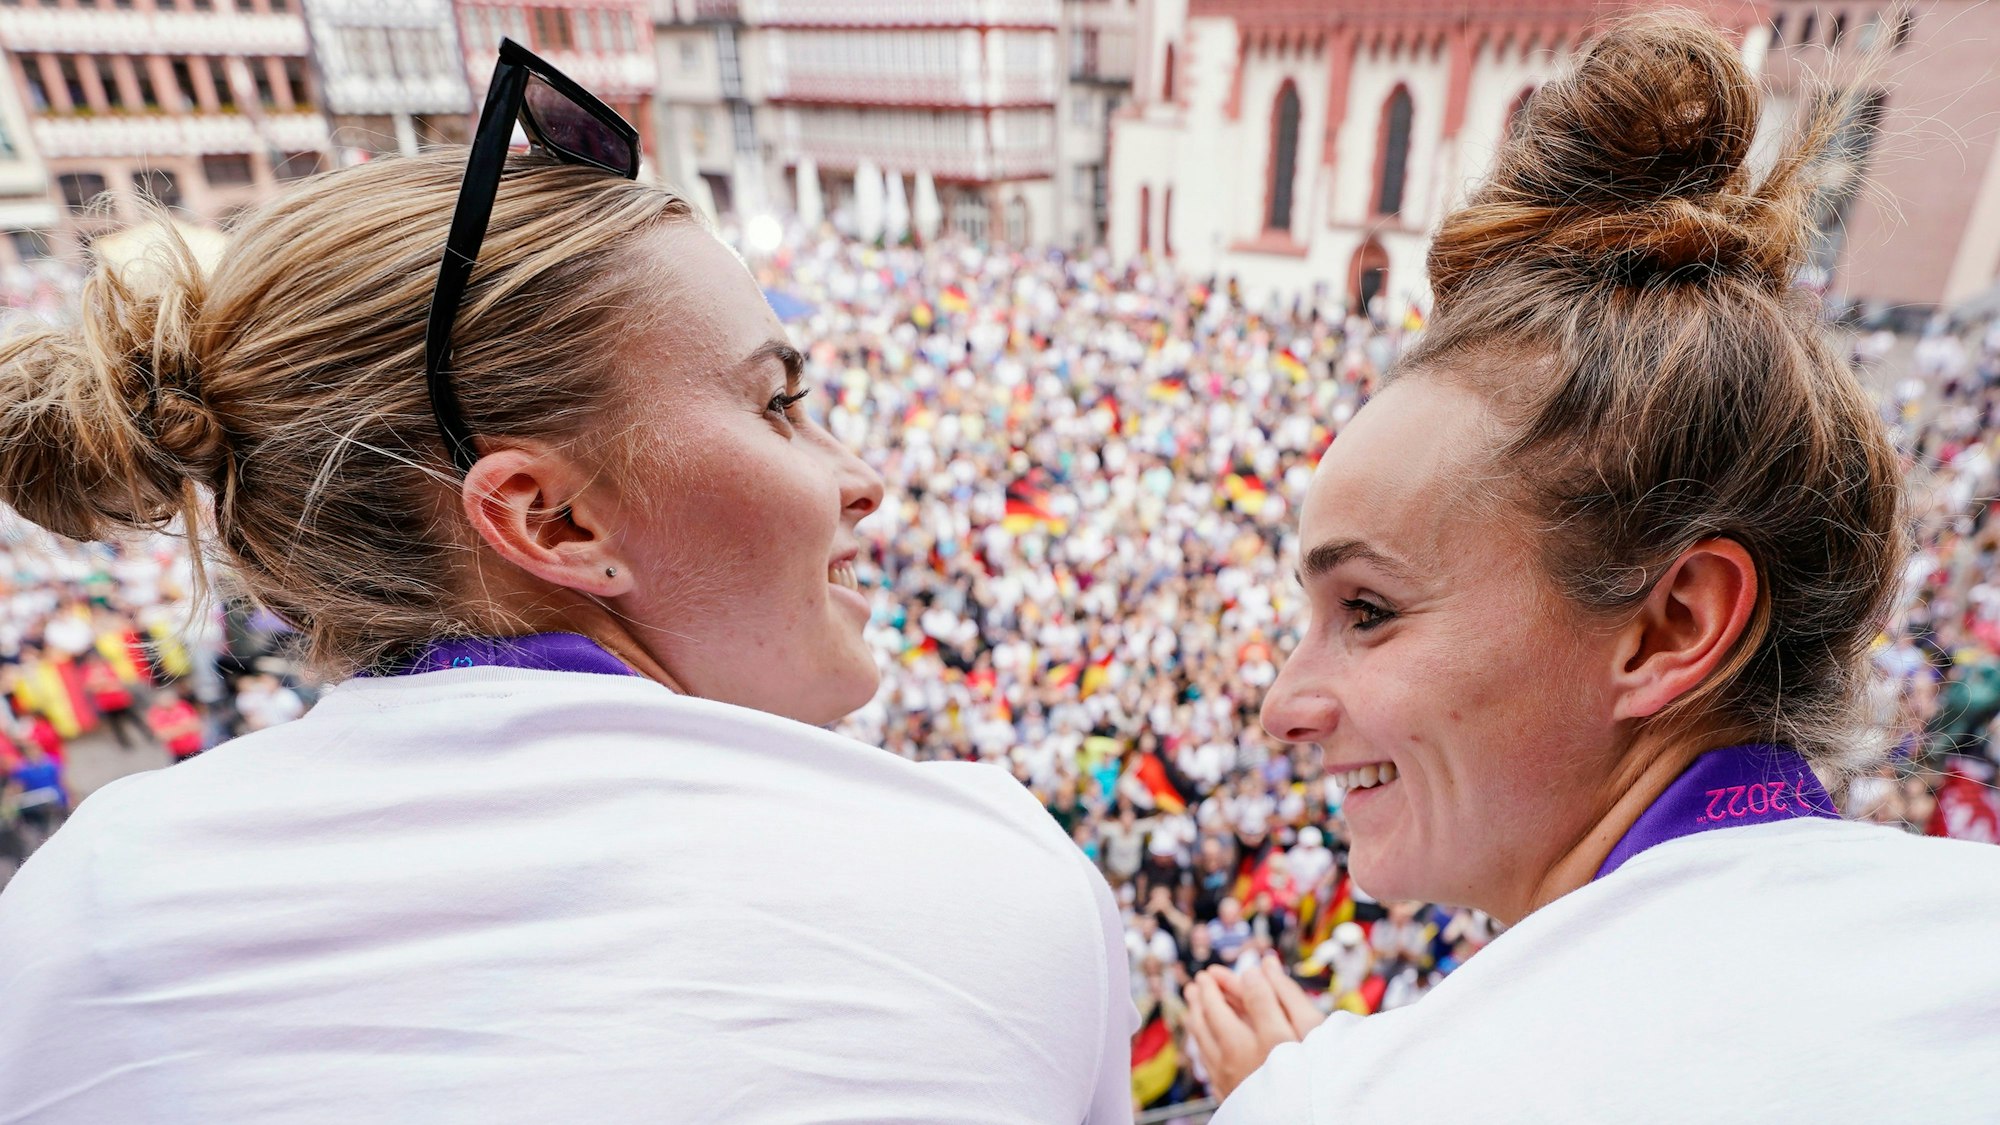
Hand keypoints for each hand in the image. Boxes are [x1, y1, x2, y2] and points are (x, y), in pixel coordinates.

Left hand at [1184, 956, 1325, 1099]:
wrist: (1306, 1121)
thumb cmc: (1317, 1077)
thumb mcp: (1315, 1033)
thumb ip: (1290, 997)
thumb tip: (1266, 964)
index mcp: (1275, 1039)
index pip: (1254, 992)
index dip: (1251, 977)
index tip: (1252, 970)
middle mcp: (1246, 1055)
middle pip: (1216, 1012)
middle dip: (1209, 990)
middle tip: (1204, 976)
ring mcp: (1230, 1076)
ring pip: (1202, 1034)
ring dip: (1196, 1009)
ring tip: (1193, 994)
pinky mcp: (1225, 1091)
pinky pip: (1204, 1057)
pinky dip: (1199, 1037)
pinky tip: (1199, 1029)